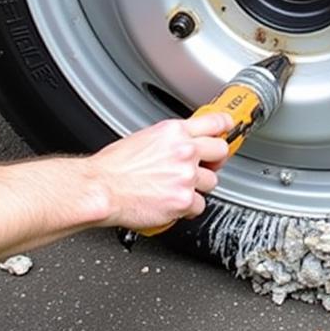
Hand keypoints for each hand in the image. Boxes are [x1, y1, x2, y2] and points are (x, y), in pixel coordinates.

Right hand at [89, 114, 231, 230]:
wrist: (101, 189)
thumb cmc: (114, 167)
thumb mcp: (144, 138)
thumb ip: (169, 140)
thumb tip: (181, 144)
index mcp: (174, 132)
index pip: (213, 122)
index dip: (224, 126)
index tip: (228, 128)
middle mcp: (184, 151)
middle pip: (221, 151)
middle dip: (215, 160)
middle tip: (205, 166)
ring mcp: (186, 176)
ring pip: (211, 182)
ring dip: (198, 187)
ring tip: (176, 188)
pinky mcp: (184, 200)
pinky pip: (199, 206)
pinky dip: (187, 208)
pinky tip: (172, 204)